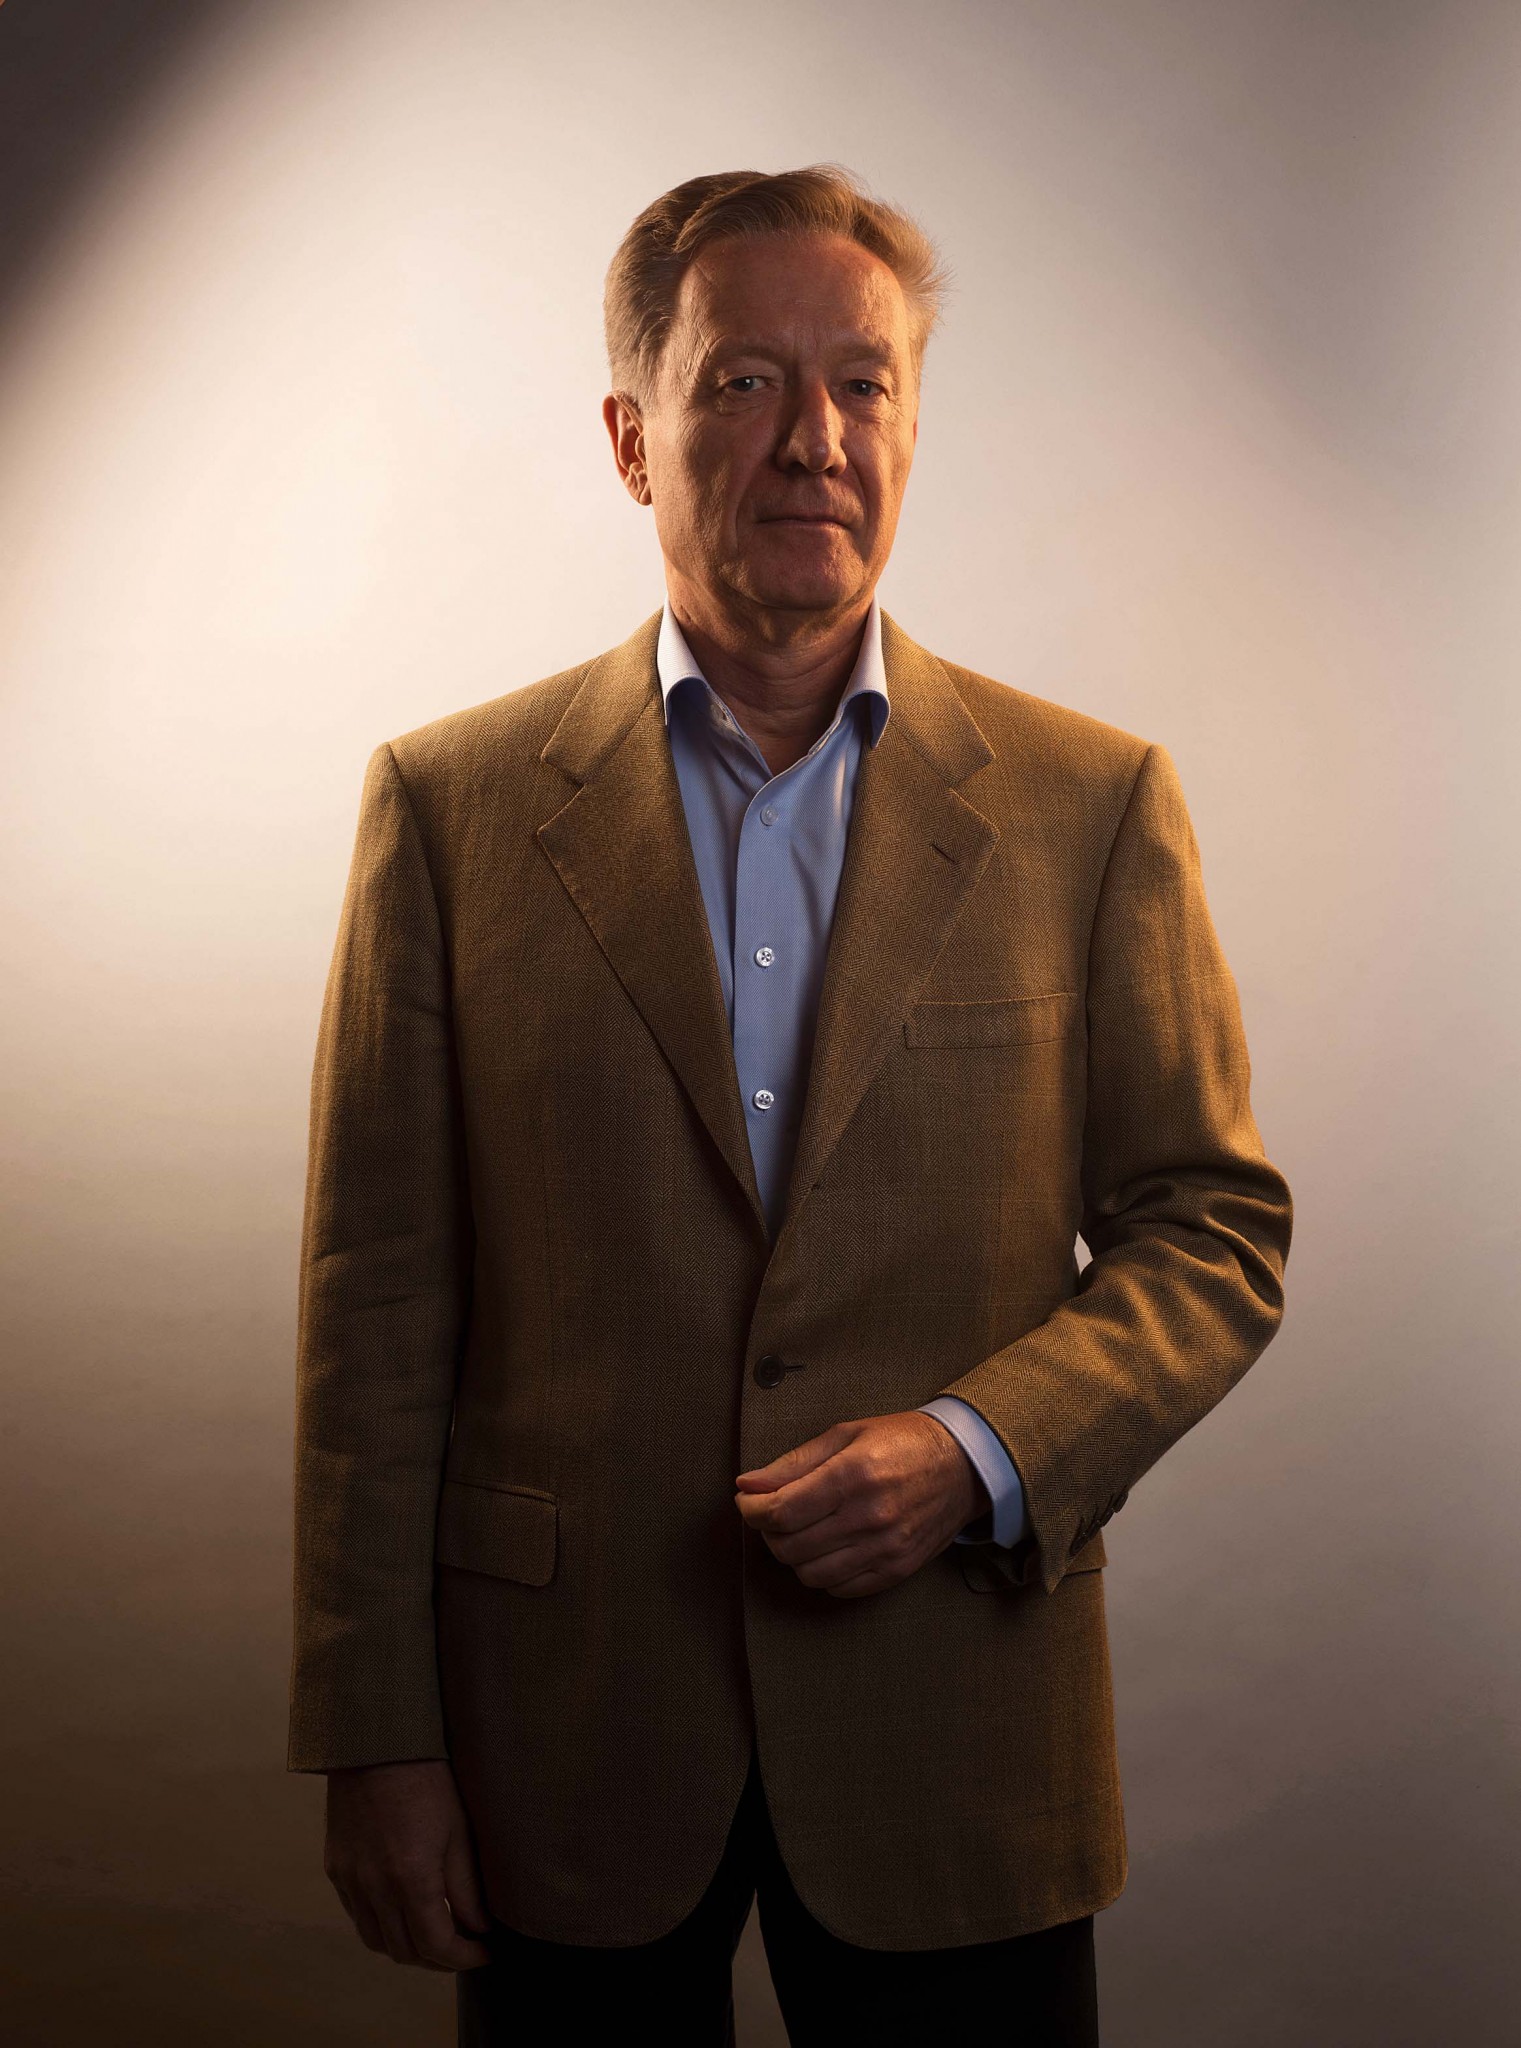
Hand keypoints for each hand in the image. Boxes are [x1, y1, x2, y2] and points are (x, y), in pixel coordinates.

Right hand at [324, 1758, 491, 1970]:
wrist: (375, 1743)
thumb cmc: (426, 1779)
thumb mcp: (459, 1831)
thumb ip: (468, 1888)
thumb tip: (480, 1928)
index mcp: (410, 1878)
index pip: (436, 1945)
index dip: (465, 1957)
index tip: (485, 1953)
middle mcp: (374, 1887)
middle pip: (405, 1952)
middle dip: (438, 1959)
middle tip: (465, 1947)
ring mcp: (349, 1880)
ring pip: (376, 1941)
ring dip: (407, 1949)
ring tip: (435, 1937)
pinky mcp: (335, 1869)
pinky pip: (357, 1916)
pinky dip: (381, 1926)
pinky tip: (402, 1913)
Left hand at [734, 1411, 987, 1598]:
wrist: (964, 1465)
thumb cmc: (902, 1442)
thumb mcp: (846, 1435)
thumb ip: (793, 1463)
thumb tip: (747, 1484)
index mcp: (853, 1475)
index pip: (782, 1511)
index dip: (752, 1510)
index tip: (748, 1501)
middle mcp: (869, 1516)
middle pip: (790, 1547)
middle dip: (768, 1532)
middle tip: (772, 1513)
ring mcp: (885, 1548)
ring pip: (810, 1574)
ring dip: (793, 1556)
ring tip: (799, 1531)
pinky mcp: (897, 1570)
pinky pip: (840, 1589)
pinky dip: (822, 1573)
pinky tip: (826, 1549)